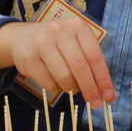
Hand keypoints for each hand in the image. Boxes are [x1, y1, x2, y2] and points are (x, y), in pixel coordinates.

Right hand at [0, 20, 115, 109]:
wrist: (22, 38)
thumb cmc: (57, 44)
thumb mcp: (75, 43)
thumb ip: (90, 63)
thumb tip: (105, 93)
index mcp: (77, 26)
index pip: (95, 56)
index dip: (103, 79)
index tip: (109, 96)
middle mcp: (60, 31)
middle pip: (80, 67)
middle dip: (90, 89)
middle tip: (95, 104)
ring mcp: (42, 43)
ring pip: (64, 76)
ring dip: (72, 89)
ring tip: (72, 88)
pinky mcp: (28, 57)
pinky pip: (48, 82)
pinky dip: (56, 88)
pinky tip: (56, 82)